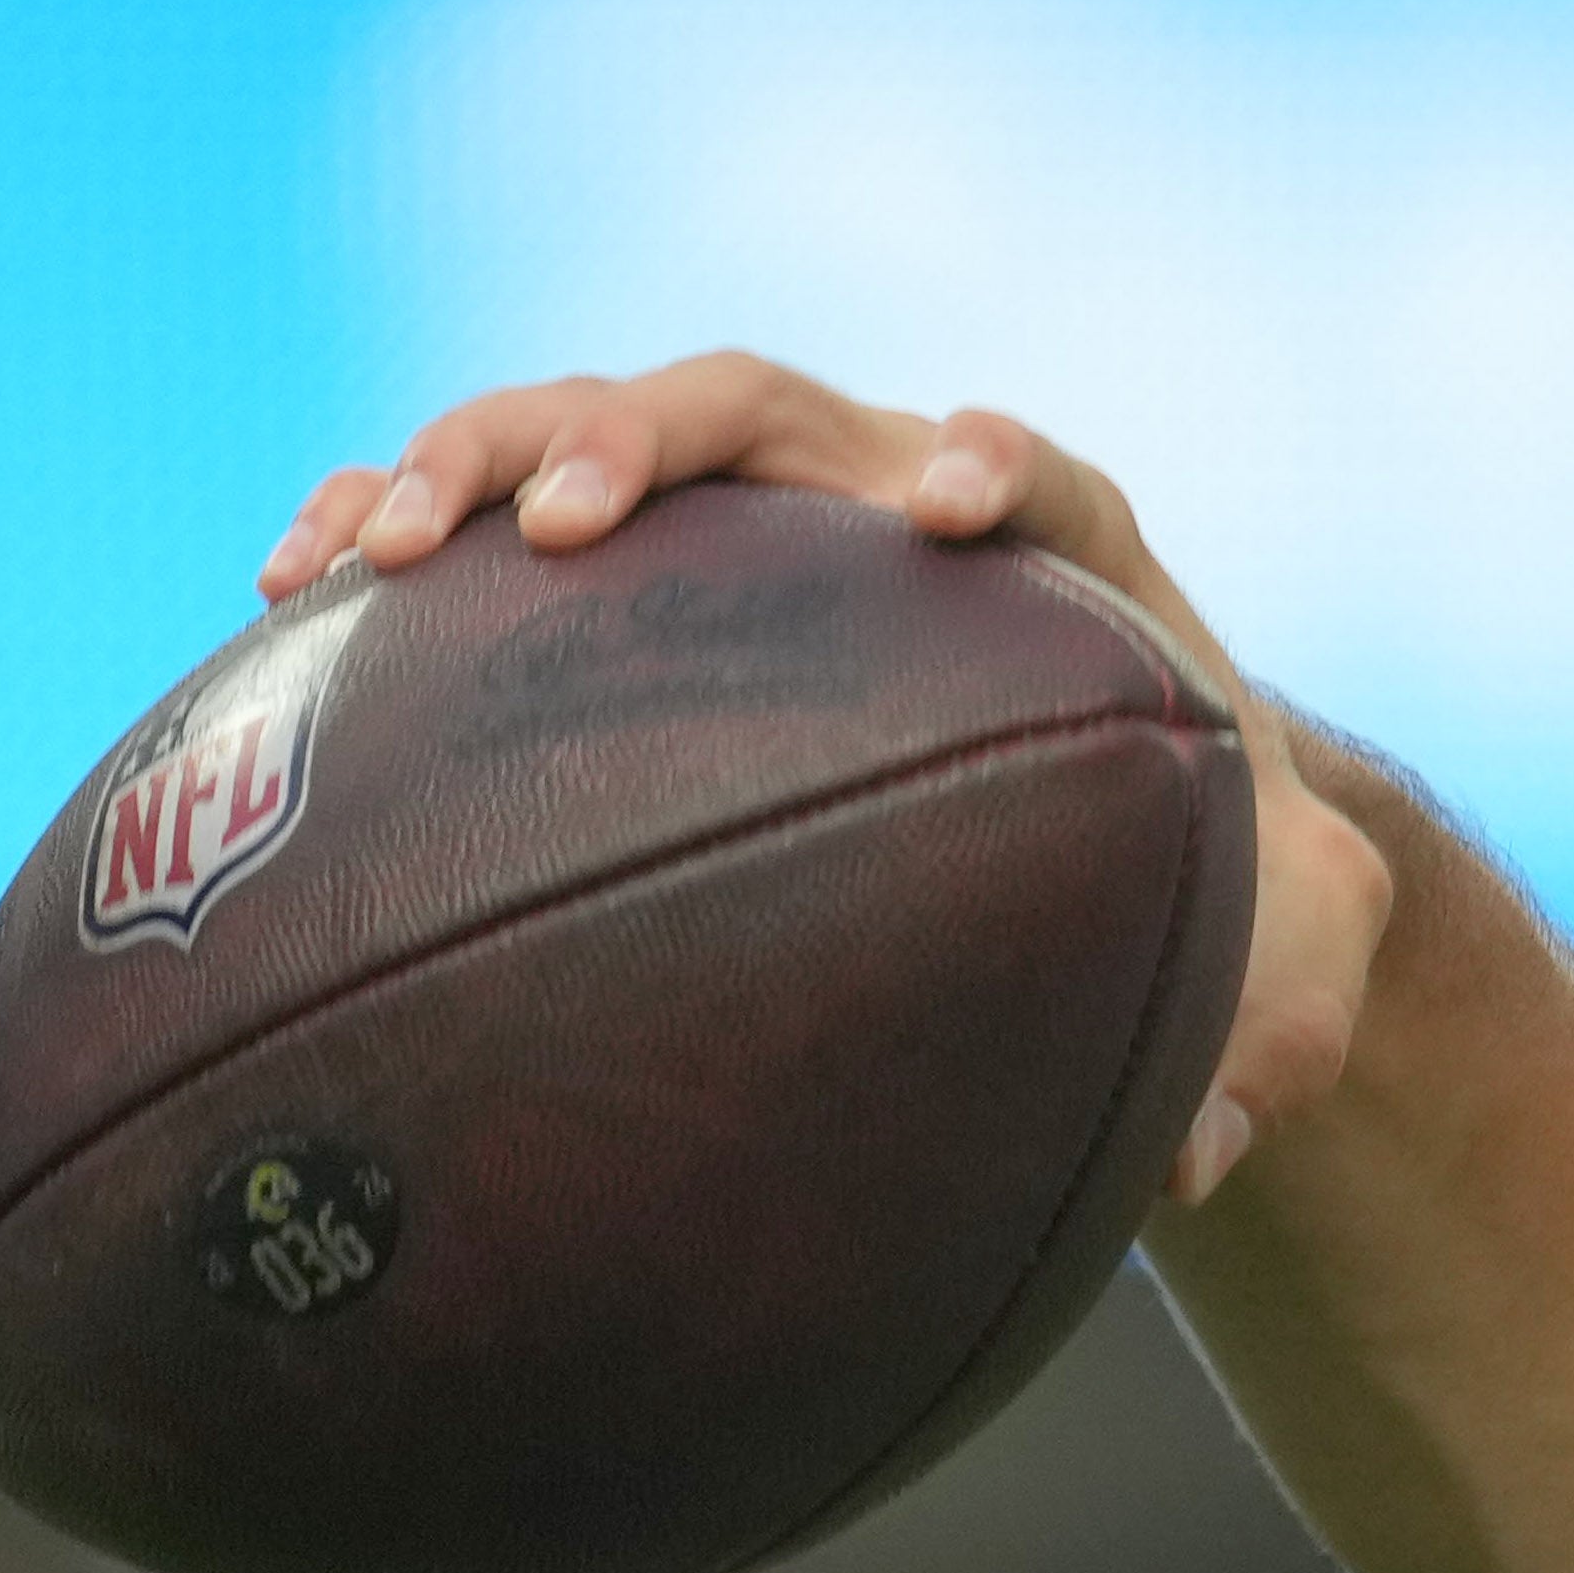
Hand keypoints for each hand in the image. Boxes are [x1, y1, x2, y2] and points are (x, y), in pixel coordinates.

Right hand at [260, 352, 1387, 1207]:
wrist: (1081, 834)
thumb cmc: (1194, 891)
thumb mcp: (1287, 961)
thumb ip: (1282, 1027)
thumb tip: (1204, 1162)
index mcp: (1062, 557)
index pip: (1039, 473)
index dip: (994, 465)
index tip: (952, 507)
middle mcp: (880, 503)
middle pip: (763, 410)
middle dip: (651, 436)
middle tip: (560, 521)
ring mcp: (744, 529)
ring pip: (594, 430)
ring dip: (472, 459)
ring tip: (366, 551)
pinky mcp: (627, 581)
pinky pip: (489, 517)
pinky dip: (393, 522)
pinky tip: (286, 596)